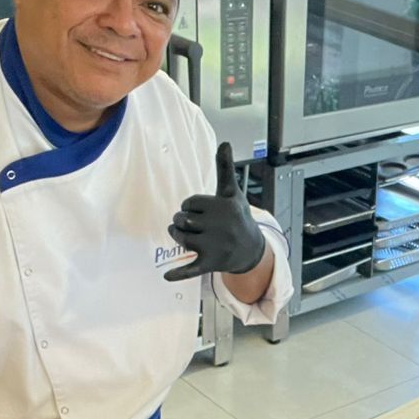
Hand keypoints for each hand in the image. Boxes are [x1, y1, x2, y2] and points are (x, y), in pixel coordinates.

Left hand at [164, 143, 266, 282]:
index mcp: (223, 207)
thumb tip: (224, 142)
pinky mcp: (211, 263)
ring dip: (177, 236)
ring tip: (184, 236)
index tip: (201, 210)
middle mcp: (221, 226)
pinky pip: (191, 269)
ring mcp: (215, 246)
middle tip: (191, 225)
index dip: (190, 206)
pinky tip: (167, 276)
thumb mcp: (232, 192)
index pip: (189, 203)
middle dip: (181, 221)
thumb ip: (224, 168)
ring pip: (181, 238)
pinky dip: (179, 273)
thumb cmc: (237, 216)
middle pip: (182, 220)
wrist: (251, 249)